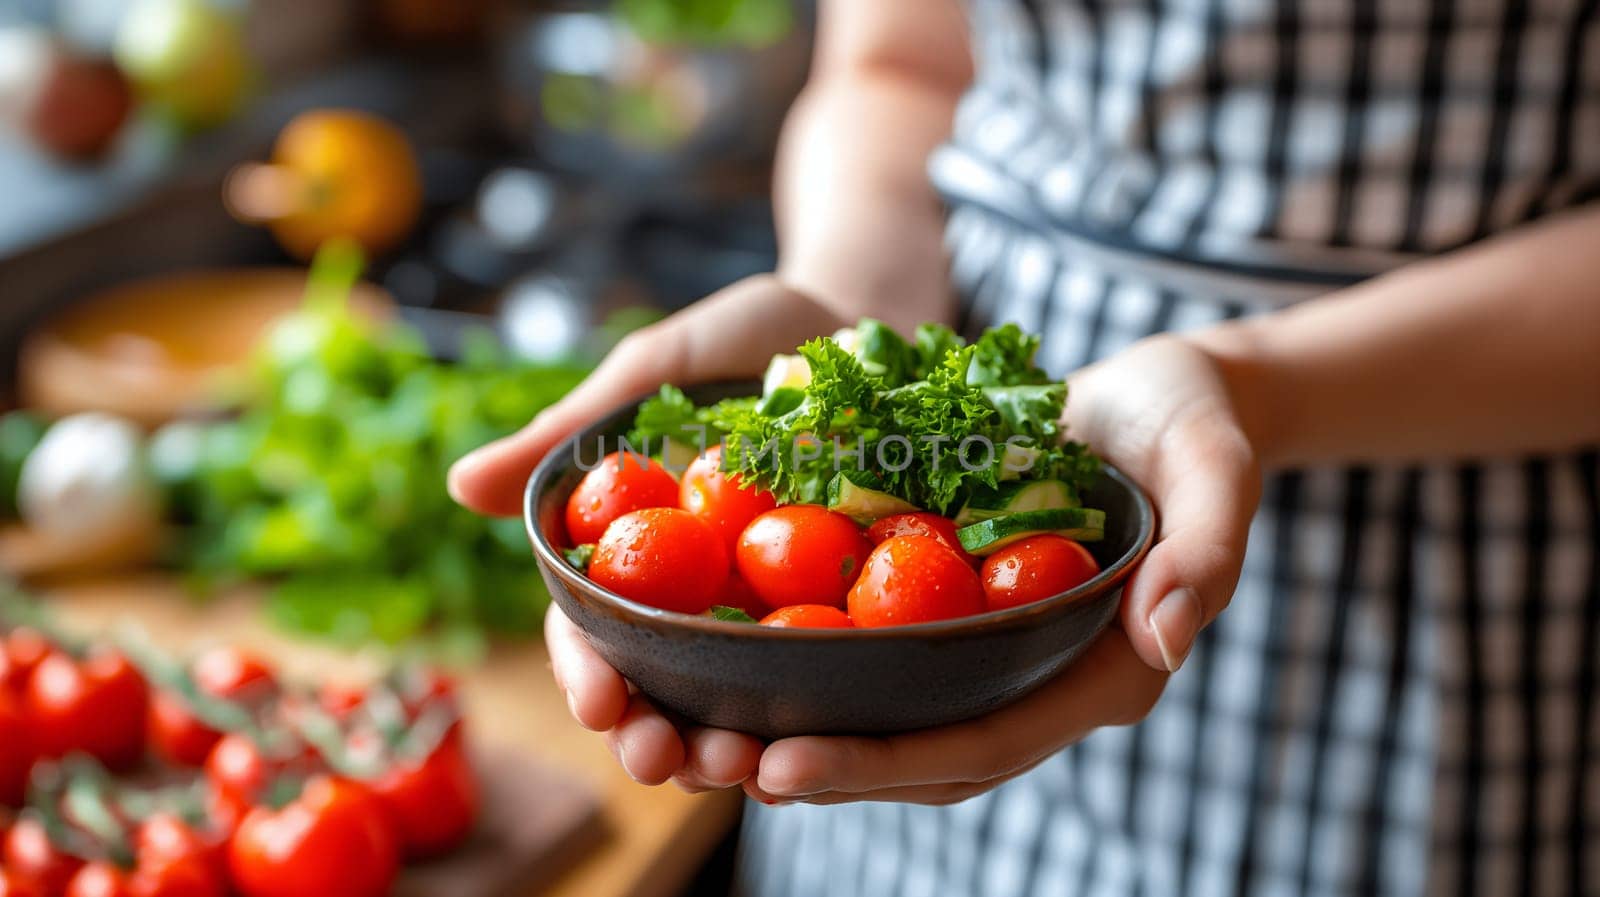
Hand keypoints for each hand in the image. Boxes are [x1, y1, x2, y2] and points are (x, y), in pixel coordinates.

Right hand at [447, 274, 841, 791]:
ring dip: (737, 745)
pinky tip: (828, 743)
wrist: (863, 311)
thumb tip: (456, 485)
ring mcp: (775, 605)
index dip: (587, 675)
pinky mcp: (852, 605)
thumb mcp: (652, 374)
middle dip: (657, 735)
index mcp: (637, 549)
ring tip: (752, 771)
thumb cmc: (742, 336)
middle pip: (663, 686)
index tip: (598, 706)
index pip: (594, 632)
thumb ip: (567, 433)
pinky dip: (823, 713)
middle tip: (670, 760)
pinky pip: (834, 670)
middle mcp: (697, 592)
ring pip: (741, 699)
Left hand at [726, 334, 1263, 804]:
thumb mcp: (1216, 466)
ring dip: (797, 731)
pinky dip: (807, 662)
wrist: (1161, 400)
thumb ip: (1208, 549)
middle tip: (709, 764)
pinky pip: (876, 654)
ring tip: (697, 733)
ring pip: (888, 718)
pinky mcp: (958, 612)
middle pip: (919, 755)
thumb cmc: (1196, 427)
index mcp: (1100, 675)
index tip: (787, 764)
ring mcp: (995, 651)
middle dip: (817, 769)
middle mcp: (1038, 680)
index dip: (884, 763)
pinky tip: (730, 649)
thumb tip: (1166, 639)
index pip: (984, 742)